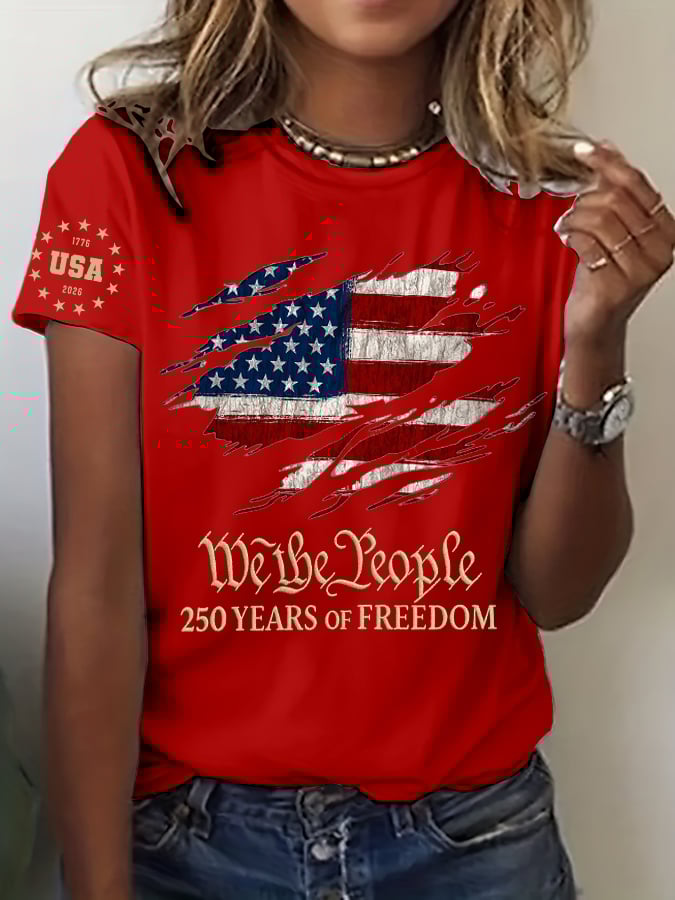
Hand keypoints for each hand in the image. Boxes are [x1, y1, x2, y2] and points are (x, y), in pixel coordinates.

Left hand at [554, 140, 674, 349]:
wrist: (595, 323)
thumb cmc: (603, 276)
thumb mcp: (613, 229)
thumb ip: (613, 191)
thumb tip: (607, 148)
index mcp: (665, 230)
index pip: (638, 184)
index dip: (608, 163)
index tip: (584, 150)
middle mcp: (660, 249)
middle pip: (616, 200)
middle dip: (585, 200)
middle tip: (573, 211)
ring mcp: (640, 269)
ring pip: (600, 218)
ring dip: (575, 218)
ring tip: (568, 228)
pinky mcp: (616, 285)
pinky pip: (587, 243)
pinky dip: (570, 236)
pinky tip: (568, 240)